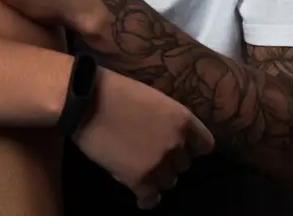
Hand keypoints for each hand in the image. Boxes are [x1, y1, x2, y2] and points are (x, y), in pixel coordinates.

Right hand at [75, 67, 214, 209]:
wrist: (87, 102)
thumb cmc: (117, 92)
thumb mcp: (155, 99)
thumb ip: (169, 120)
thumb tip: (173, 135)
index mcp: (183, 119)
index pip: (205, 146)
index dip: (191, 148)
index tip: (179, 148)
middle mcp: (177, 143)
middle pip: (183, 165)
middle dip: (169, 161)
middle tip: (149, 153)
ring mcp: (158, 163)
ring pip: (168, 182)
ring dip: (156, 177)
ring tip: (140, 169)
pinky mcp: (138, 179)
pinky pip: (151, 199)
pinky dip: (145, 198)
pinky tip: (140, 194)